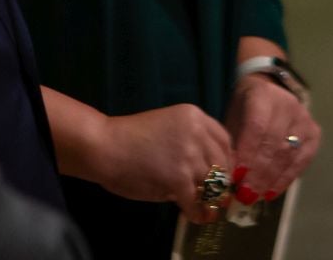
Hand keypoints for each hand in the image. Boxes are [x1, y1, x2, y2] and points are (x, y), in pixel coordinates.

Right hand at [81, 104, 234, 223]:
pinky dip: (197, 212)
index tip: (223, 174)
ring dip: (211, 199)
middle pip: (223, 163)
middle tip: (218, 197)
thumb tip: (208, 172)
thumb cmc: (130, 138)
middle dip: (222, 183)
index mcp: (194, 116)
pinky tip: (194, 216)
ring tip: (207, 209)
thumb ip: (190, 144)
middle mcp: (197, 132)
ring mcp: (189, 155)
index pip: (225, 140)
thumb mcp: (167, 129)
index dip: (227, 161)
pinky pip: (197, 201)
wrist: (105, 146)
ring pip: (214, 183)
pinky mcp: (179, 178)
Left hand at [225, 73, 320, 197]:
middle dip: (258, 173)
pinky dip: (285, 179)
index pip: (257, 127)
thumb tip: (230, 177)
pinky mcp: (314, 133)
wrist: (269, 91)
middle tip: (245, 194)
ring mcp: (304, 118)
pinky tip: (271, 192)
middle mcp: (288, 104)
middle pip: (274, 144)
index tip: (237, 177)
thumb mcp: (233, 117)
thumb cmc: (245, 108)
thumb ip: (233, 143)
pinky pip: (302, 160)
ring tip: (256, 196)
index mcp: (263, 95)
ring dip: (271, 179)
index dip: (248, 154)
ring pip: (288, 154)